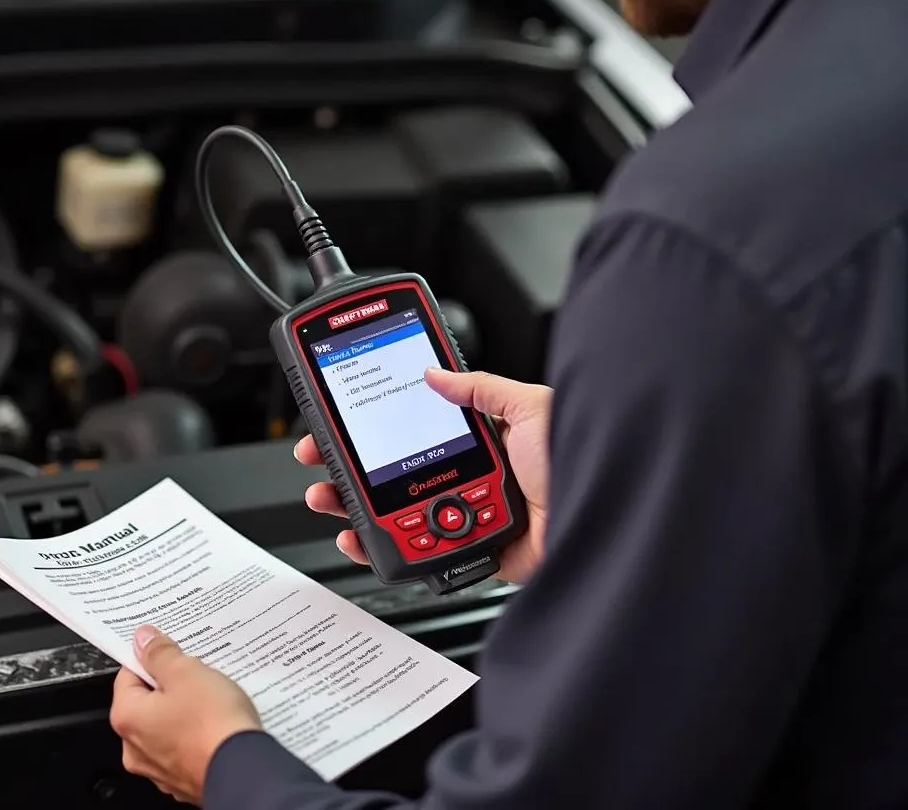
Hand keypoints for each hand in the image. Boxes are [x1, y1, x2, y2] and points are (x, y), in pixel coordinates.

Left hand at [109, 625, 261, 804]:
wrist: (242, 769)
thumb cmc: (211, 723)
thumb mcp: (186, 672)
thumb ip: (160, 654)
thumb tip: (144, 640)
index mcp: (128, 718)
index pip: (127, 675)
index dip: (150, 658)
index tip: (169, 651)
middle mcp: (135, 748)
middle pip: (147, 702)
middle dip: (171, 684)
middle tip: (196, 673)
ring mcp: (159, 767)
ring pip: (167, 724)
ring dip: (185, 708)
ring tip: (211, 696)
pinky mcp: (182, 777)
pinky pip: (184, 744)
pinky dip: (196, 731)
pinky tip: (216, 721)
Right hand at [296, 367, 551, 584]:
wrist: (602, 509)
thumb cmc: (576, 453)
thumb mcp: (526, 405)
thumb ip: (480, 389)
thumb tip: (434, 370)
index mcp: (479, 439)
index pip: (411, 429)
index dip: (371, 428)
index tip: (338, 423)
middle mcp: (467, 474)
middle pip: (393, 474)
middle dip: (349, 469)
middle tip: (320, 463)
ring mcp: (465, 512)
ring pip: (398, 513)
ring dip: (354, 507)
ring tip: (328, 497)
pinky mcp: (472, 550)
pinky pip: (421, 553)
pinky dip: (385, 549)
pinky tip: (360, 537)